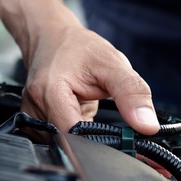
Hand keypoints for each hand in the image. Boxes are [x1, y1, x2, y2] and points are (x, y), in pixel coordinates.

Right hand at [20, 23, 160, 134]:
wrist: (52, 37)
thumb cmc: (79, 47)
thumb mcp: (113, 63)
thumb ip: (132, 93)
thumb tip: (148, 125)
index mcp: (50, 92)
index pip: (74, 137)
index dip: (99, 143)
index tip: (120, 140)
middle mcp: (35, 107)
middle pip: (68, 142)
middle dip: (94, 138)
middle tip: (108, 120)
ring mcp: (32, 116)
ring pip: (64, 143)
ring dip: (83, 134)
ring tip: (88, 105)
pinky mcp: (36, 122)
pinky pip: (58, 138)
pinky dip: (75, 131)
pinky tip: (79, 111)